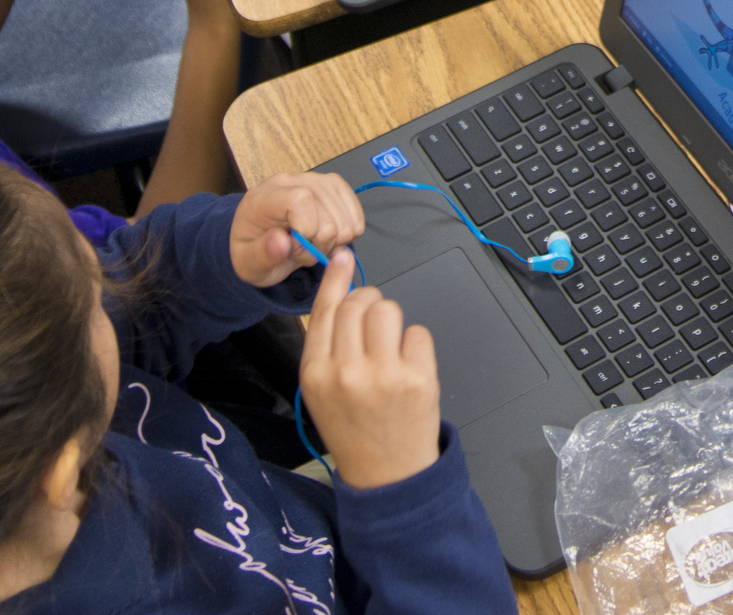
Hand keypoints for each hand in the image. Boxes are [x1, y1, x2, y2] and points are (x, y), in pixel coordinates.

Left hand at [231, 170, 365, 285]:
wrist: (261, 240)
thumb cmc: (254, 250)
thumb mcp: (248, 262)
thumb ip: (262, 254)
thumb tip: (281, 242)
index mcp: (267, 196)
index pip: (301, 199)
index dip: (306, 229)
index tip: (294, 247)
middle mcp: (293, 181)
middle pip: (328, 217)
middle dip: (318, 245)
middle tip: (300, 250)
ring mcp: (317, 181)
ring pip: (345, 220)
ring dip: (332, 242)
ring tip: (310, 244)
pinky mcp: (334, 187)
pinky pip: (356, 216)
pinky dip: (346, 235)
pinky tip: (326, 238)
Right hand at [299, 248, 441, 489]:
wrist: (387, 476)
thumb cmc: (354, 428)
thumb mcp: (321, 390)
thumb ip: (325, 341)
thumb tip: (338, 281)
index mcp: (315, 374)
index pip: (324, 309)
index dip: (336, 279)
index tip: (343, 257)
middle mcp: (346, 372)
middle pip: (359, 302)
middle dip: (368, 306)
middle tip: (373, 333)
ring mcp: (383, 376)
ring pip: (388, 309)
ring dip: (391, 322)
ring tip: (389, 351)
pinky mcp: (417, 379)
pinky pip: (417, 332)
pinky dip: (415, 345)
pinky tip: (407, 369)